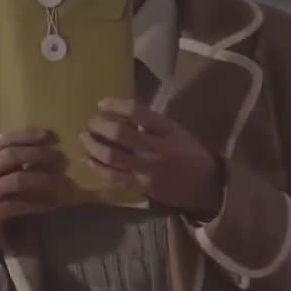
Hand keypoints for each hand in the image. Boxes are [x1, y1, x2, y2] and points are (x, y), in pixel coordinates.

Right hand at [0, 128, 64, 265]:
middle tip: (63, 160)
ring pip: (18, 178)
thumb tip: (46, 145)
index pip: (4, 140)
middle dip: (40, 154)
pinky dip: (40, 203)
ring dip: (45, 179)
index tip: (53, 136)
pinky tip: (53, 203)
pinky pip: (21, 204)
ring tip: (63, 182)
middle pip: (11, 155)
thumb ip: (12, 161)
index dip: (29, 136)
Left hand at [81, 97, 223, 219]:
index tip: (101, 103)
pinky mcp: (142, 187)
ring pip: (112, 156)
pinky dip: (97, 167)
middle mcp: (156, 148)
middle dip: (99, 125)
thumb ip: (150, 123)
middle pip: (120, 133)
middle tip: (91, 122)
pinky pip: (114, 177)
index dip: (115, 104)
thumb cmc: (188, 153)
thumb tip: (119, 113)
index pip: (136, 111)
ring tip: (84, 137)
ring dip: (93, 145)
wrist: (206, 185)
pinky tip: (87, 159)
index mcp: (166, 129)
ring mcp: (148, 169)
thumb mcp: (175, 131)